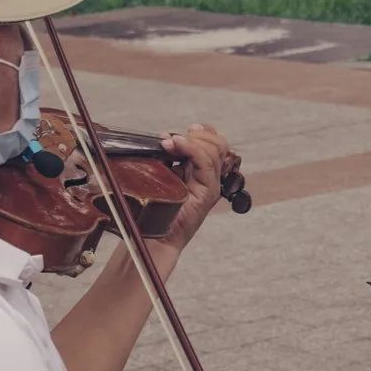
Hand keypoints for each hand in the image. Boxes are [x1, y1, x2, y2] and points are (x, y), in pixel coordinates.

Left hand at [157, 124, 229, 252]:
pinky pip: (206, 162)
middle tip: (174, 138)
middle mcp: (209, 178)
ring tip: (170, 142)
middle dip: (197, 134)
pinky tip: (175, 144)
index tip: (177, 132)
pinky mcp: (208, 193)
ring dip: (191, 140)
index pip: (213, 143)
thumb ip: (166, 159)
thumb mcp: (159, 176)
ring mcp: (210, 185)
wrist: (153, 237)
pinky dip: (191, 148)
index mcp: (199, 172)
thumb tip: (163, 137)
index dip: (200, 132)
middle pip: (218, 143)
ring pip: (215, 150)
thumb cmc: (152, 210)